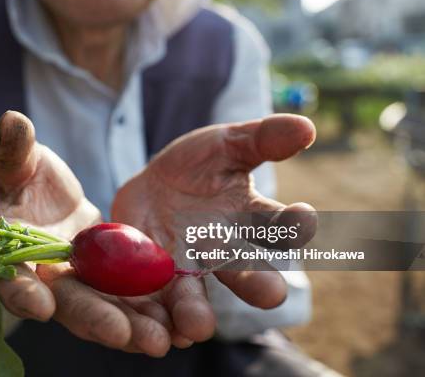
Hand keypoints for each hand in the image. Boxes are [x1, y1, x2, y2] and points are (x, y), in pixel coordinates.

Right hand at [0, 111, 188, 356]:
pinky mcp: (113, 286)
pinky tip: (180, 325)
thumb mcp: (22, 162)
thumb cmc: (30, 178)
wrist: (55, 199)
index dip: (19, 289)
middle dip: (95, 320)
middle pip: (69, 305)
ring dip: (133, 328)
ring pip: (107, 313)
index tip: (36, 303)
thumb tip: (10, 122)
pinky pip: (133, 303)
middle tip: (123, 333)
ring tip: (164, 339)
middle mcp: (48, 281)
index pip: (12, 275)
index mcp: (16, 253)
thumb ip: (13, 152)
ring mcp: (84, 288)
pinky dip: (154, 314)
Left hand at [112, 114, 316, 315]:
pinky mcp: (152, 279)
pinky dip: (155, 318)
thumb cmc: (197, 165)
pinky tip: (155, 329)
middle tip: (272, 294)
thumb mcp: (226, 144)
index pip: (279, 225)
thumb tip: (307, 128)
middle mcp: (224, 252)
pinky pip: (154, 303)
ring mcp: (186, 269)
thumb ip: (262, 139)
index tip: (303, 216)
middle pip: (245, 273)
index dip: (295, 223)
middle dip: (258, 284)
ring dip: (198, 313)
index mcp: (250, 220)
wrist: (151, 185)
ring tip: (197, 326)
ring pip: (196, 299)